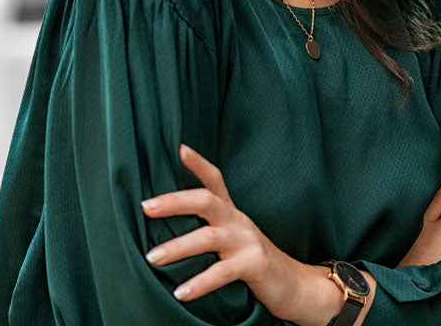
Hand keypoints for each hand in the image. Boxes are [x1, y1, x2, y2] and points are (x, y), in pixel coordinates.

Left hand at [141, 144, 362, 325]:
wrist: (295, 285)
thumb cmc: (253, 260)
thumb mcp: (232, 236)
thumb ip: (208, 226)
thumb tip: (166, 223)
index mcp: (231, 212)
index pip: (215, 180)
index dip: (198, 164)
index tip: (180, 148)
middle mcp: (238, 221)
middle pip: (205, 200)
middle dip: (174, 201)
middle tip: (145, 207)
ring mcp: (247, 241)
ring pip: (208, 237)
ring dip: (177, 247)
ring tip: (152, 257)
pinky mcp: (254, 265)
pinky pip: (221, 273)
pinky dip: (199, 283)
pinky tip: (180, 292)